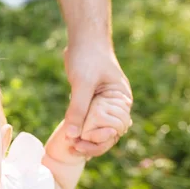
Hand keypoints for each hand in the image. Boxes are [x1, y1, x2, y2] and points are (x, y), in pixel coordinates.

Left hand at [63, 42, 132, 156]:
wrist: (83, 39)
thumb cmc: (87, 57)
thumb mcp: (82, 83)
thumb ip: (78, 109)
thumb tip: (72, 135)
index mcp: (120, 101)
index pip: (115, 129)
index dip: (100, 140)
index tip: (82, 143)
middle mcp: (114, 105)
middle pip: (107, 133)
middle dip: (92, 143)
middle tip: (73, 148)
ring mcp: (102, 104)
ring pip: (96, 128)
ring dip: (84, 138)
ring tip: (70, 146)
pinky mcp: (90, 102)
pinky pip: (87, 121)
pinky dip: (79, 129)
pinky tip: (69, 137)